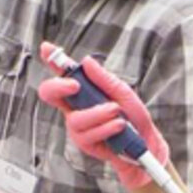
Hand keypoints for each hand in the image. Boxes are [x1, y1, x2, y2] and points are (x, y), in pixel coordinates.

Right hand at [38, 44, 168, 188]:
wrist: (146, 143)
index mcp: (82, 91)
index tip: (47, 50)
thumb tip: (86, 61)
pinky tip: (119, 126)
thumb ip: (104, 78)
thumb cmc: (133, 117)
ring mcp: (78, 126)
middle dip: (59, 86)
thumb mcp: (122, 92)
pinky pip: (88, 135)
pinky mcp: (85, 143)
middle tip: (75, 84)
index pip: (62, 73)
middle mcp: (75, 107)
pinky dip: (106, 128)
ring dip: (98, 113)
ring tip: (117, 112)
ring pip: (75, 118)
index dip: (51, 61)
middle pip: (50, 94)